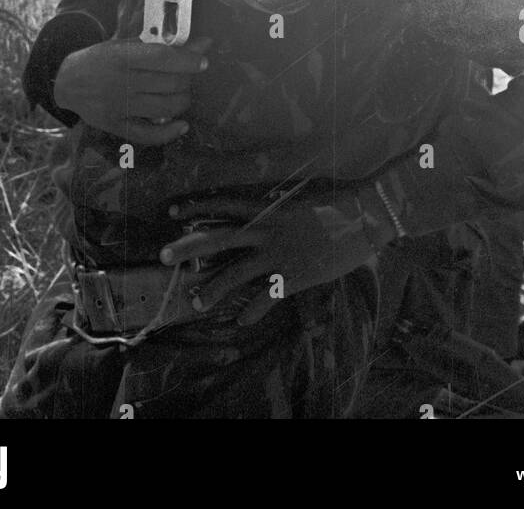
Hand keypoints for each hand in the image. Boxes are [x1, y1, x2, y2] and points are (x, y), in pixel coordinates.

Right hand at [52, 35, 210, 146]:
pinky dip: (170, 133)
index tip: (203, 61)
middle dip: (187, 80)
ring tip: (183, 94)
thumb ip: (159, 46)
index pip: (162, 58)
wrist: (67, 82)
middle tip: (189, 76)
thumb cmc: (101, 58)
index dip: (188, 60)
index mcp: (122, 57)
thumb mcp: (124, 45)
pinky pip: (148, 135)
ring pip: (165, 108)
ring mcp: (118, 107)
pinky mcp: (116, 127)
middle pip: (168, 84)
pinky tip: (182, 125)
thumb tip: (200, 44)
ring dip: (183, 101)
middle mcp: (120, 83)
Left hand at [158, 191, 378, 325]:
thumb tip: (260, 216)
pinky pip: (265, 298)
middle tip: (162, 254)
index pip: (223, 204)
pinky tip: (240, 322)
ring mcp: (277, 254)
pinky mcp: (292, 277)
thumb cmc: (334, 203)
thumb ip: (276, 212)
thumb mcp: (298, 202)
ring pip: (234, 273)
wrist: (361, 215)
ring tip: (195, 302)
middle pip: (217, 238)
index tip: (173, 211)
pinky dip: (251, 312)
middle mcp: (265, 230)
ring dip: (212, 289)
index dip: (197, 207)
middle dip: (188, 247)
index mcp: (266, 208)